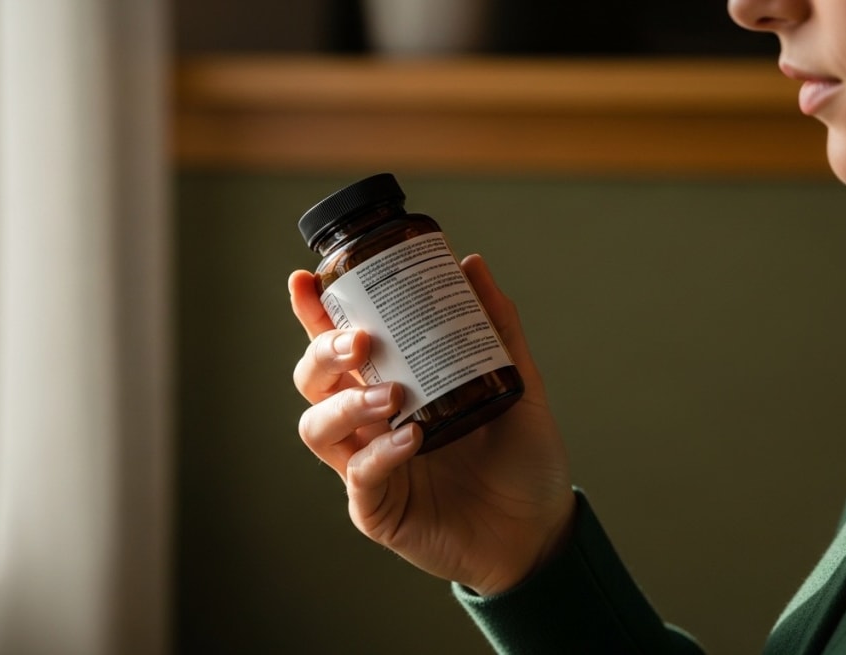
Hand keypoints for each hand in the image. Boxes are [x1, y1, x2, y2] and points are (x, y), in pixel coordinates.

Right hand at [290, 253, 575, 595]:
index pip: (339, 344)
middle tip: (359, 340)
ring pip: (317, 426)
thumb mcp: (518, 385)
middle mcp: (370, 423)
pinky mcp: (377, 509)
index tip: (305, 280)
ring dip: (345, 404)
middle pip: (313, 379)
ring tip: (391, 395)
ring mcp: (369, 466)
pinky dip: (380, 453)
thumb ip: (497, 330)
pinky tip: (411, 438)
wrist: (540, 529)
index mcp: (392, 385)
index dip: (313, 313)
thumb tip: (472, 266)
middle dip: (322, 352)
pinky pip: (359, 476)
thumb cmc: (523, 459)